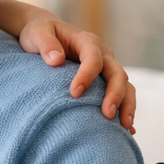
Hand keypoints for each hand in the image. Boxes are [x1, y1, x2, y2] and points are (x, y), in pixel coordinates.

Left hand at [19, 17, 135, 134]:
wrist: (43, 35)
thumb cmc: (39, 34)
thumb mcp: (36, 33)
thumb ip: (45, 44)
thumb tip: (56, 60)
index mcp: (86, 41)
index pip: (93, 58)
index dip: (87, 75)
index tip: (74, 93)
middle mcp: (102, 54)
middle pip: (117, 73)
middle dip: (115, 94)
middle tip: (106, 115)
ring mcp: (106, 67)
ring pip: (125, 85)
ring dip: (126, 105)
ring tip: (124, 126)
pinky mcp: (105, 80)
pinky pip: (121, 94)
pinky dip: (125, 110)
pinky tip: (127, 130)